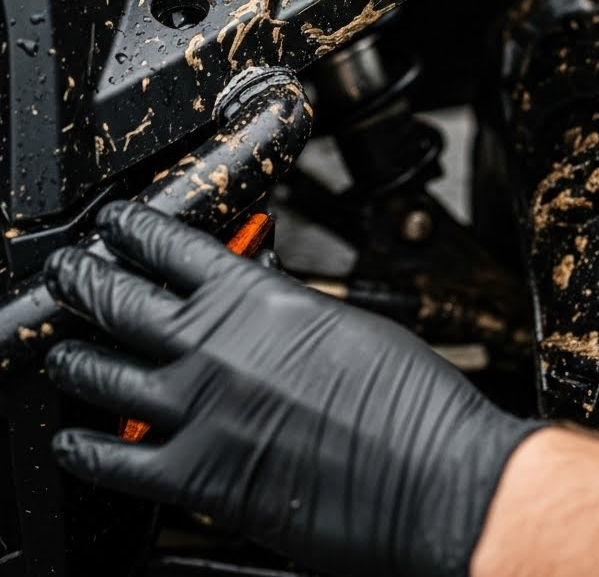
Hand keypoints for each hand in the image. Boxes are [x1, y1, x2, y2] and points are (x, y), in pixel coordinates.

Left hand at [44, 202, 537, 576]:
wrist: (430, 475)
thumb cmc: (405, 396)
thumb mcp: (339, 321)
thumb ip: (279, 307)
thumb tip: (252, 297)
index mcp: (254, 296)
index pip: (169, 246)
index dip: (131, 230)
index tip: (116, 224)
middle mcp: (213, 345)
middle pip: (118, 300)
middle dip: (83, 280)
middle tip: (69, 273)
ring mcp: (197, 411)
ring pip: (102, 374)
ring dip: (74, 360)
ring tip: (65, 353)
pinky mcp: (197, 477)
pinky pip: (116, 460)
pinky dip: (85, 450)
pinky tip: (74, 442)